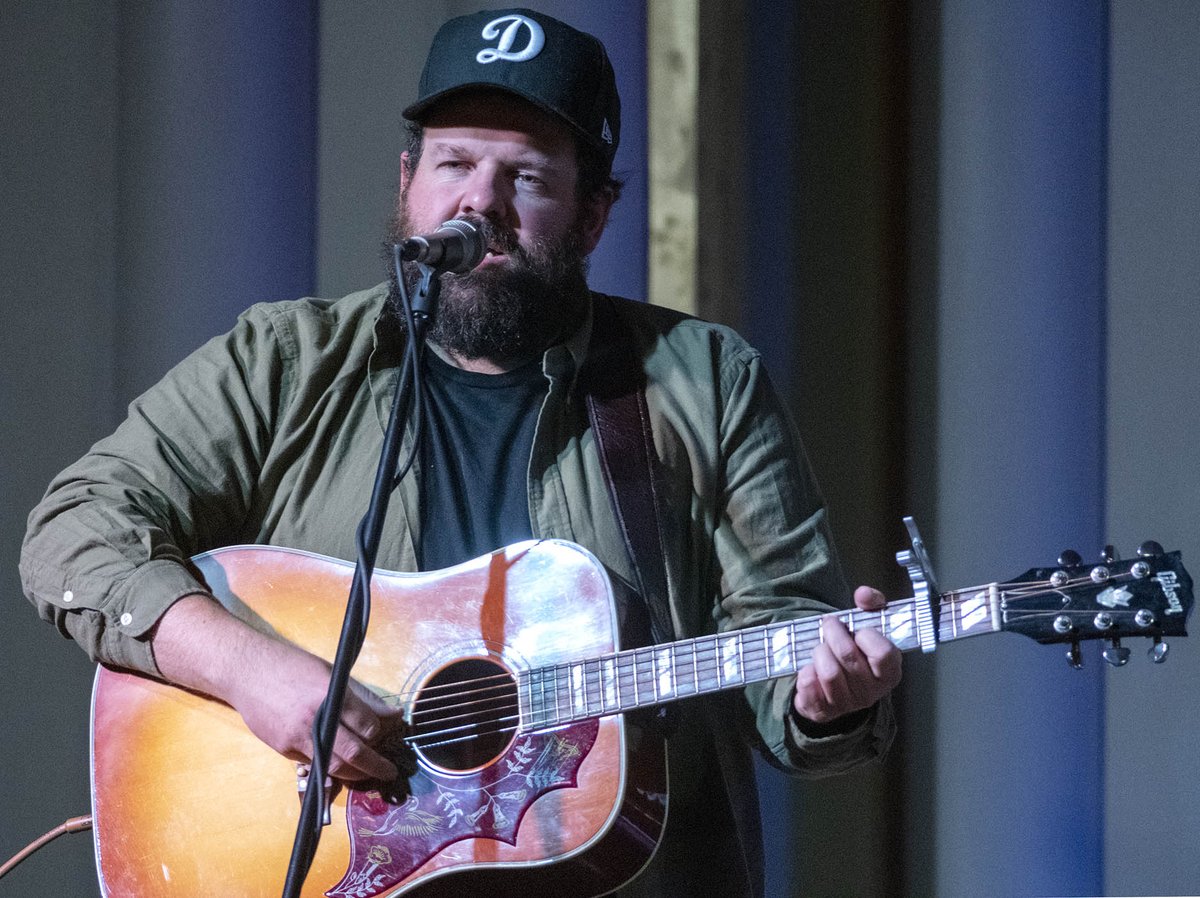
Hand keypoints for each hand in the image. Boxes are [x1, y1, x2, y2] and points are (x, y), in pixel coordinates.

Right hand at [222, 639, 406, 783]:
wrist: (248, 671)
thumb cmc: (294, 666)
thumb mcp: (332, 674)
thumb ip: (362, 698)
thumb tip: (393, 715)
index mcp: (331, 695)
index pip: (367, 725)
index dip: (379, 732)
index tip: (384, 732)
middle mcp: (316, 720)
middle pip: (354, 753)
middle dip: (376, 766)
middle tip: (388, 773)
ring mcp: (297, 737)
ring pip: (334, 767)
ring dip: (354, 774)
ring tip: (367, 773)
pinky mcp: (284, 748)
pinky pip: (313, 763)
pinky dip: (327, 764)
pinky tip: (336, 760)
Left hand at [792, 586, 901, 725]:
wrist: (833, 686)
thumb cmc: (855, 651)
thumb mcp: (868, 625)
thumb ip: (872, 604)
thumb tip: (863, 594)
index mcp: (890, 673)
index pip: (883, 653)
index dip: (867, 636)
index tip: (857, 630)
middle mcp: (872, 693)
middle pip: (848, 656)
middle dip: (833, 634)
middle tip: (829, 626)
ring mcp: (848, 705)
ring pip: (828, 672)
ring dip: (819, 652)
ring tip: (822, 648)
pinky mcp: (824, 711)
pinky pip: (809, 686)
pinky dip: (805, 673)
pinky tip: (811, 668)